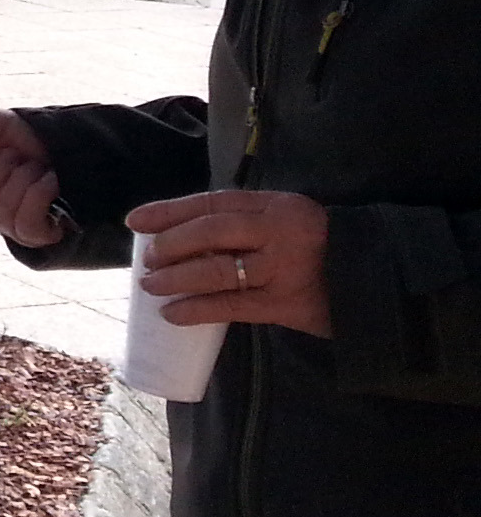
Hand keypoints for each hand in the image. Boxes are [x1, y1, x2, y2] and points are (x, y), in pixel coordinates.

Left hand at [129, 189, 332, 336]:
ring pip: (216, 270)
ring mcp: (283, 268)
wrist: (380, 281)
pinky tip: (173, 313)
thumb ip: (249, 223)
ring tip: (151, 285)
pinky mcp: (287, 303)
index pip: (212, 203)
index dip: (170, 211)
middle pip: (210, 232)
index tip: (135, 221)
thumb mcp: (289, 222)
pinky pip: (231, 306)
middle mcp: (278, 231)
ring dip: (176, 278)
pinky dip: (196, 310)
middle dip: (171, 245)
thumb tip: (188, 235)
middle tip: (148, 258)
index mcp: (276, 205)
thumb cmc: (324, 249)